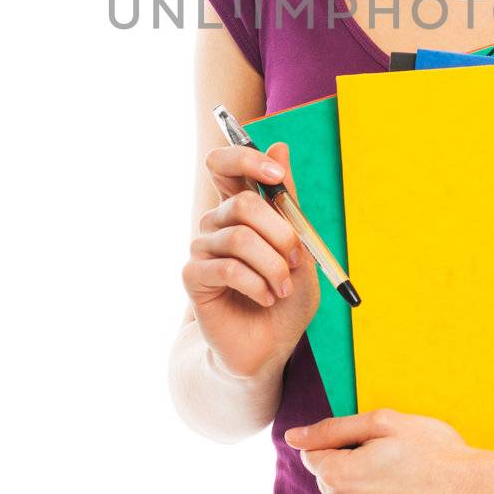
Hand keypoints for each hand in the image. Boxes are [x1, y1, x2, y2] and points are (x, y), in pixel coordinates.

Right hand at [182, 141, 318, 379]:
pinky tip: (264, 299)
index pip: (225, 163)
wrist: (270, 347)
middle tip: (297, 259)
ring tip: (283, 288)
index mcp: (240, 208)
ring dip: (273, 265)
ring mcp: (202, 248)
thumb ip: (288, 201)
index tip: (277, 175)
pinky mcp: (193, 276)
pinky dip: (256, 283)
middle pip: (241, 202)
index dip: (247, 159)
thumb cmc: (286, 297)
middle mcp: (216, 222)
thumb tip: (280, 145)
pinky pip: (226, 267)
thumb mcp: (300, 248)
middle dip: (280, 231)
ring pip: (239, 237)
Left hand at [286, 408, 489, 493]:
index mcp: (338, 472)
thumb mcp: (385, 422)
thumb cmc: (435, 453)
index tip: (376, 449)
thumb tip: (293, 436)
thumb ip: (332, 429)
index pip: (316, 456)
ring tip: (398, 491)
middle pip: (329, 484)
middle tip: (393, 467)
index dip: (345, 447)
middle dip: (351, 472)